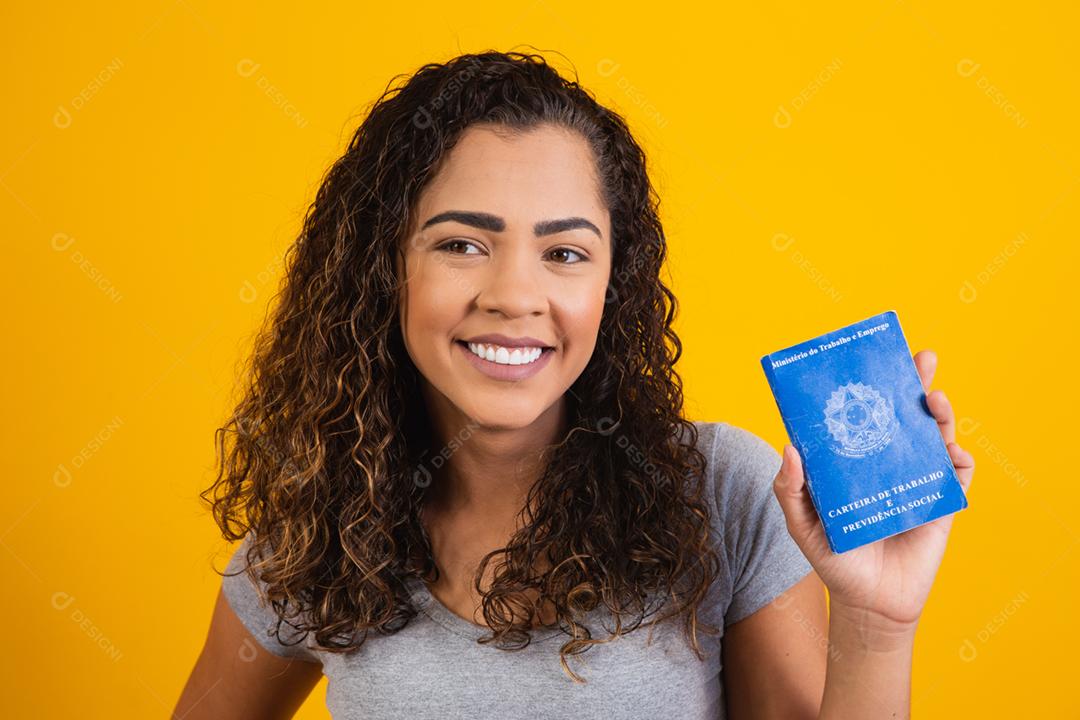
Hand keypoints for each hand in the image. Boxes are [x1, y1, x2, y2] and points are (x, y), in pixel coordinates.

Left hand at [771, 349, 974, 629]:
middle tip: (921, 356)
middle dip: (915, 382)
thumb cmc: (833, 557)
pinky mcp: (942, 504)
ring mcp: (916, 479)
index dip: (869, 386)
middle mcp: (888, 462)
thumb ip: (790, 489)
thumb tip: (789, 448)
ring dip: (941, 413)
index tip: (870, 357)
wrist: (869, 603)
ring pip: (935, 436)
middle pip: (905, 414)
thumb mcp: (801, 523)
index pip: (864, 414)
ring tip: (935, 398)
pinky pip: (957, 475)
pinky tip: (952, 450)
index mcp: (855, 458)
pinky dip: (959, 458)